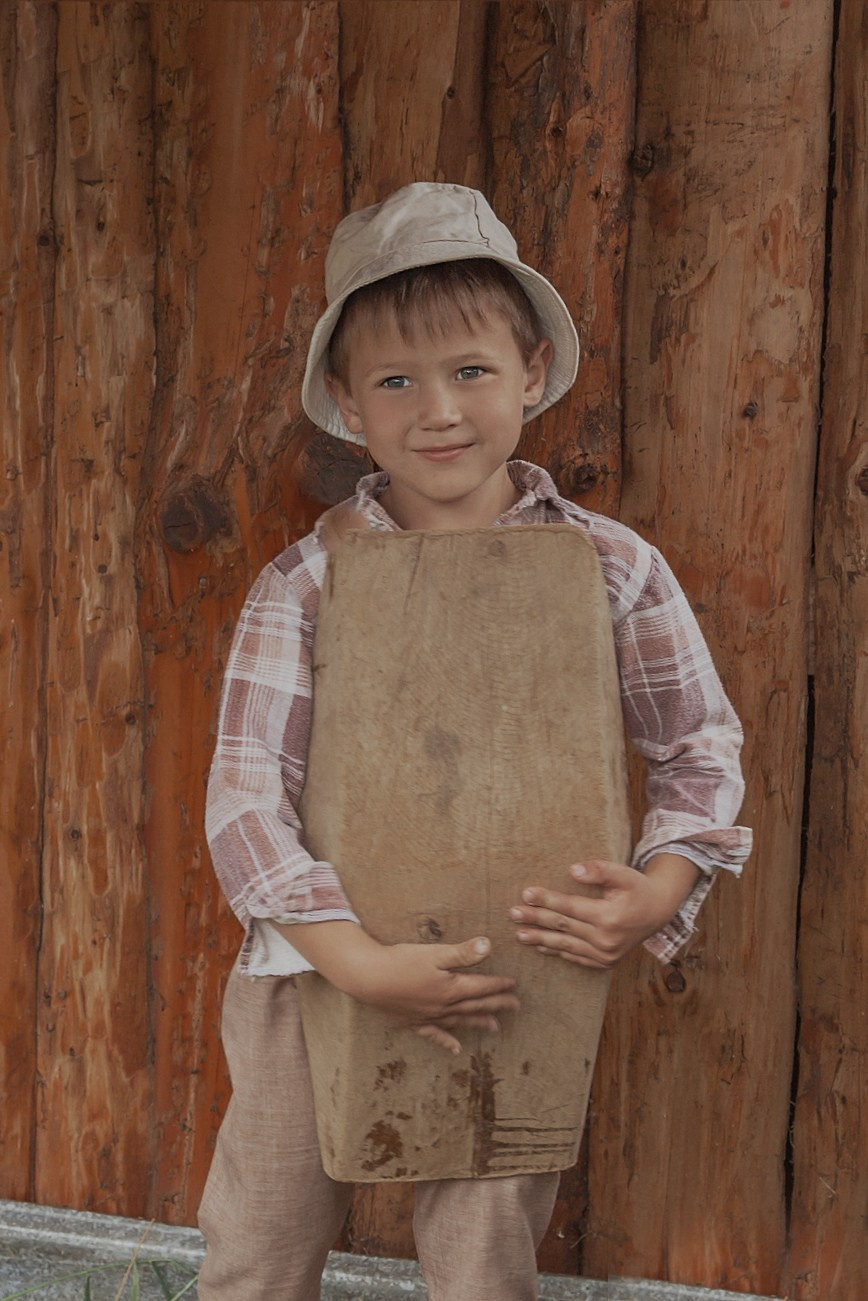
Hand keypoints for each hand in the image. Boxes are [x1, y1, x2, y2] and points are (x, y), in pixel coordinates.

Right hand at [280, 919, 519, 1054]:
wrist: (368, 978)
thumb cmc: (401, 962)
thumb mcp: (434, 953)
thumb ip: (462, 952)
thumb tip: (489, 945)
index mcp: (451, 988)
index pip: (481, 987)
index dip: (499, 985)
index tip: (514, 985)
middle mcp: (443, 1006)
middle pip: (474, 1005)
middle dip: (496, 1005)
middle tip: (515, 1007)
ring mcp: (428, 1016)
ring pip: (459, 1021)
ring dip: (477, 1022)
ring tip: (494, 1027)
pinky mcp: (413, 1022)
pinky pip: (434, 1035)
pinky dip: (445, 1041)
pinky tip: (455, 1049)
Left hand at [508, 854, 700, 968]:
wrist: (658, 912)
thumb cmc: (637, 888)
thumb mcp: (623, 873)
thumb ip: (599, 870)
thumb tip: (572, 870)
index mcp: (609, 917)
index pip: (570, 907)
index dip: (547, 900)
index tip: (525, 894)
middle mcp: (606, 940)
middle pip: (563, 927)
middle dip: (536, 919)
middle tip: (512, 914)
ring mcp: (606, 955)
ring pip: (566, 946)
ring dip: (540, 939)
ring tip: (519, 934)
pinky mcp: (606, 963)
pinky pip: (576, 958)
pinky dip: (557, 952)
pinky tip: (541, 947)